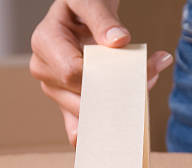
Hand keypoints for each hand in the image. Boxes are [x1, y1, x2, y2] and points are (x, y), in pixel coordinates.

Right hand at [30, 0, 173, 144]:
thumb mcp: (90, 0)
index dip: (104, 77)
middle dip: (116, 93)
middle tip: (147, 82)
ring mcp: (54, 90)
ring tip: (141, 89)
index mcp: (45, 42)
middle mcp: (44, 69)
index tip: (137, 72)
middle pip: (80, 96)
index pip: (73, 72)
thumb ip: (103, 18)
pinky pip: (78, 127)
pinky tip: (118, 131)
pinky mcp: (66, 103)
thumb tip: (119, 41)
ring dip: (115, 108)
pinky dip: (100, 128)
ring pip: (84, 113)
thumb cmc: (83, 5)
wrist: (81, 14)